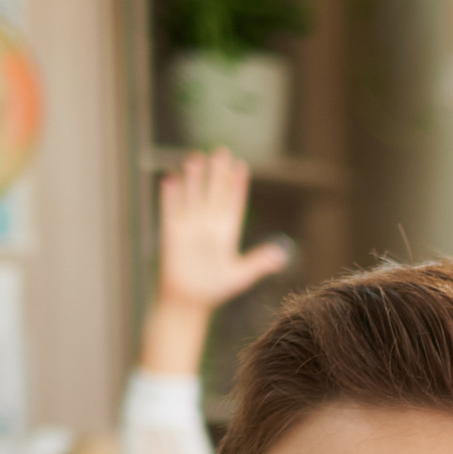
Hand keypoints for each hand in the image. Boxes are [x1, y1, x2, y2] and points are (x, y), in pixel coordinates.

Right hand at [139, 150, 288, 376]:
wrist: (188, 302)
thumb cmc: (214, 290)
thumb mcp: (241, 276)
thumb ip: (259, 263)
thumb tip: (282, 255)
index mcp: (226, 233)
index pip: (233, 203)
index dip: (236, 185)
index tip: (241, 166)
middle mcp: (208, 226)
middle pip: (213, 193)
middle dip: (217, 173)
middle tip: (221, 151)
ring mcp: (189, 228)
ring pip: (193, 197)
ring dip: (194, 179)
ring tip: (197, 157)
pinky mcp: (172, 234)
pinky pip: (171, 211)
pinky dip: (171, 197)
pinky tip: (172, 179)